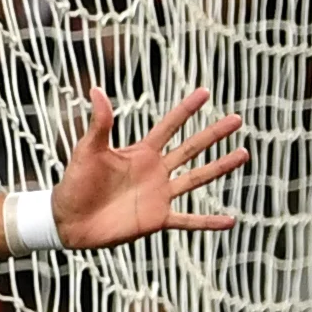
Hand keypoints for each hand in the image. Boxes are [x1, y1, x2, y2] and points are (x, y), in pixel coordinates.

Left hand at [50, 86, 243, 249]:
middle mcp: (155, 171)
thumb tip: (96, 89)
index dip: (185, 110)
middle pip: (191, 148)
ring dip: (220, 167)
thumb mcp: (88, 151)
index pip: (168, 126)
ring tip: (244, 154)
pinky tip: (230, 220)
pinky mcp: (157, 218)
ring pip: (197, 178)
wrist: (67, 220)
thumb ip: (99, 123)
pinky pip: (188, 220)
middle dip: (213, 133)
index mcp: (140, 153)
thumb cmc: (74, 184)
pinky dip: (208, 222)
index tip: (205, 92)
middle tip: (237, 119)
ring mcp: (159, 194)